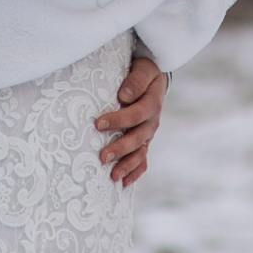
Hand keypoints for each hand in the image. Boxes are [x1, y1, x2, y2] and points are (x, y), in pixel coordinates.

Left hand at [96, 56, 165, 185]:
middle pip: (137, 138)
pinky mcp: (145, 142)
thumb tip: (124, 96)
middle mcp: (152, 122)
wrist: (153, 78)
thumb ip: (136, 80)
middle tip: (102, 157)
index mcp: (152, 103)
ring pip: (140, 153)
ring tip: (112, 177)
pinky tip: (123, 183)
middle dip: (120, 148)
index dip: (118, 120)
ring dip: (127, 165)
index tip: (98, 124)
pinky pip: (143, 161)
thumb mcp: (143, 69)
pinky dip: (135, 173)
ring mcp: (148, 134)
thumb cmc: (143, 72)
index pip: (136, 114)